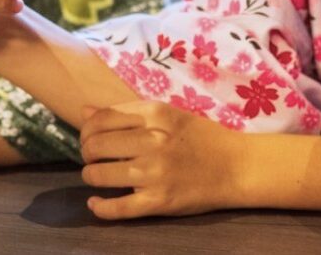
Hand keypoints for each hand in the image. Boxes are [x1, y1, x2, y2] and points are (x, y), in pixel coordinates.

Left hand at [79, 100, 255, 219]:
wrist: (236, 166)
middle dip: (87, 153)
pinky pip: (119, 208)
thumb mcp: (166, 114)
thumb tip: (84, 111)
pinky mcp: (160, 202)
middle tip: (93, 158)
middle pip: (95, 146)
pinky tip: (96, 203)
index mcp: (154, 114)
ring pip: (100, 175)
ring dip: (91, 177)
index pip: (100, 119)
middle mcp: (152, 141)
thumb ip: (125, 112)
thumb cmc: (200, 137)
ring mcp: (155, 173)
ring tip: (97, 176)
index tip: (89, 137)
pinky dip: (101, 208)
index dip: (86, 130)